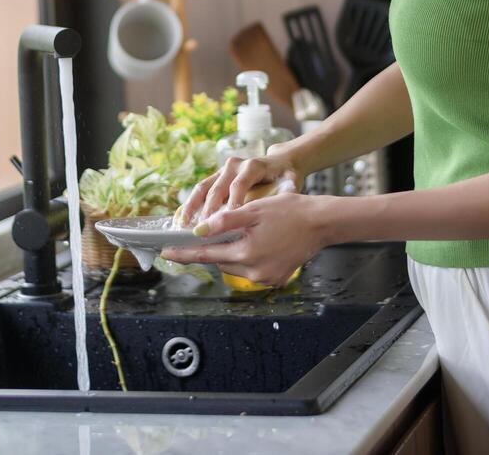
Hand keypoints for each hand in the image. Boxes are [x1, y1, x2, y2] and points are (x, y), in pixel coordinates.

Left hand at [162, 191, 331, 286]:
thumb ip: (225, 221)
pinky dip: (245, 257)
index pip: (206, 255)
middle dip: (208, 251)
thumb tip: (199, 231)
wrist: (322, 223)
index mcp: (247, 253)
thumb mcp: (254, 210)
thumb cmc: (290, 211)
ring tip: (223, 238)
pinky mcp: (277, 278)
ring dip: (227, 252)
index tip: (166, 252)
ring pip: (235, 265)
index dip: (184, 253)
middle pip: (221, 261)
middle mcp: (255, 272)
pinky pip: (251, 268)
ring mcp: (267, 278)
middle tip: (193, 240)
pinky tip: (248, 243)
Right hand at [176, 145, 302, 227]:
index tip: (227, 221)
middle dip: (209, 210)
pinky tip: (182, 220)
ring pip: (203, 188)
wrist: (280, 163)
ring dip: (192, 207)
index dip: (232, 202)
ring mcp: (223, 169)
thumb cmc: (286, 176)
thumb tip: (284, 204)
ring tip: (184, 227)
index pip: (239, 185)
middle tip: (203, 231)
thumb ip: (287, 193)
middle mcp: (235, 165)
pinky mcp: (216, 176)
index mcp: (253, 166)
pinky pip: (200, 190)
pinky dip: (190, 205)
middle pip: (218, 188)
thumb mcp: (291, 182)